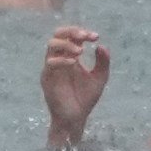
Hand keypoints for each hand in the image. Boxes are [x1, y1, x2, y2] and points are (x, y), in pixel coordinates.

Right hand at [39, 25, 109, 147]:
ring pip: (51, 46)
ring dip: (66, 44)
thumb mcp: (100, 78)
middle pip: (58, 35)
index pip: (72, 37)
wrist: (75, 118)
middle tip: (85, 35)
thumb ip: (103, 62)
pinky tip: (74, 63)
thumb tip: (101, 46)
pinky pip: (50, 63)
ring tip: (80, 50)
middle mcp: (60, 59)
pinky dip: (62, 60)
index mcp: (71, 57)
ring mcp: (52, 68)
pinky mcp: (47, 78)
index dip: (82, 33)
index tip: (96, 37)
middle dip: (71, 31)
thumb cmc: (85, 99)